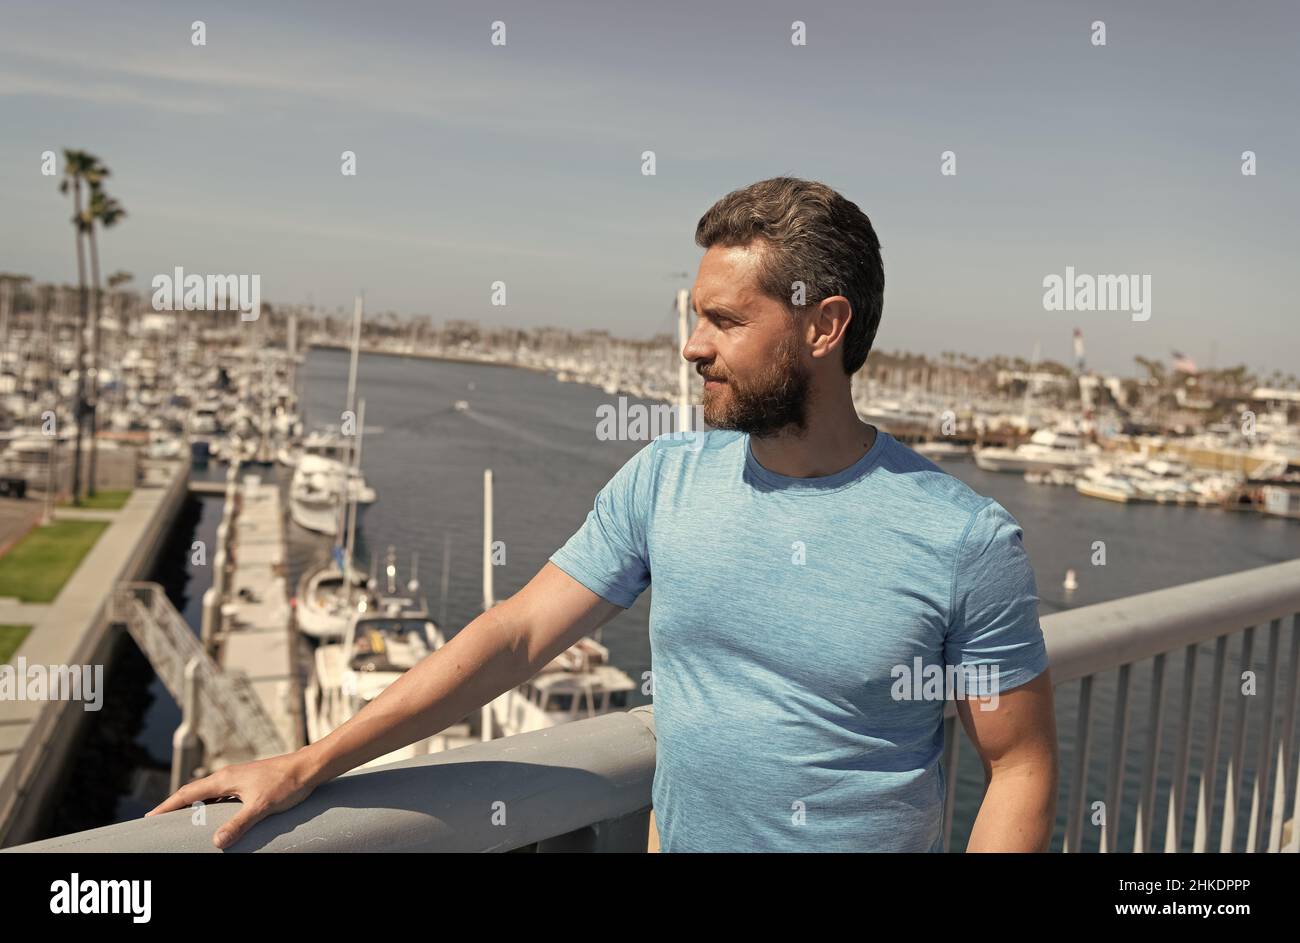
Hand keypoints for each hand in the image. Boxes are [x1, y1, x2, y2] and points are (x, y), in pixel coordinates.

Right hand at [145, 749, 321, 849]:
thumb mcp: (261, 806)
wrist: (309, 767)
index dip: (167, 805)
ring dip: (195, 806)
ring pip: (209, 794)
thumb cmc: (287, 783)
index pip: (187, 792)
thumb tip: (216, 842)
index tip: (149, 817)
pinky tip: (216, 817)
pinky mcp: (250, 783)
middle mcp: (228, 776)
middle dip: (176, 806)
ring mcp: (239, 779)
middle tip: (159, 821)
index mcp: (224, 778)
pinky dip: (213, 806)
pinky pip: (223, 796)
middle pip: (194, 792)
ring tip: (182, 822)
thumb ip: (239, 824)